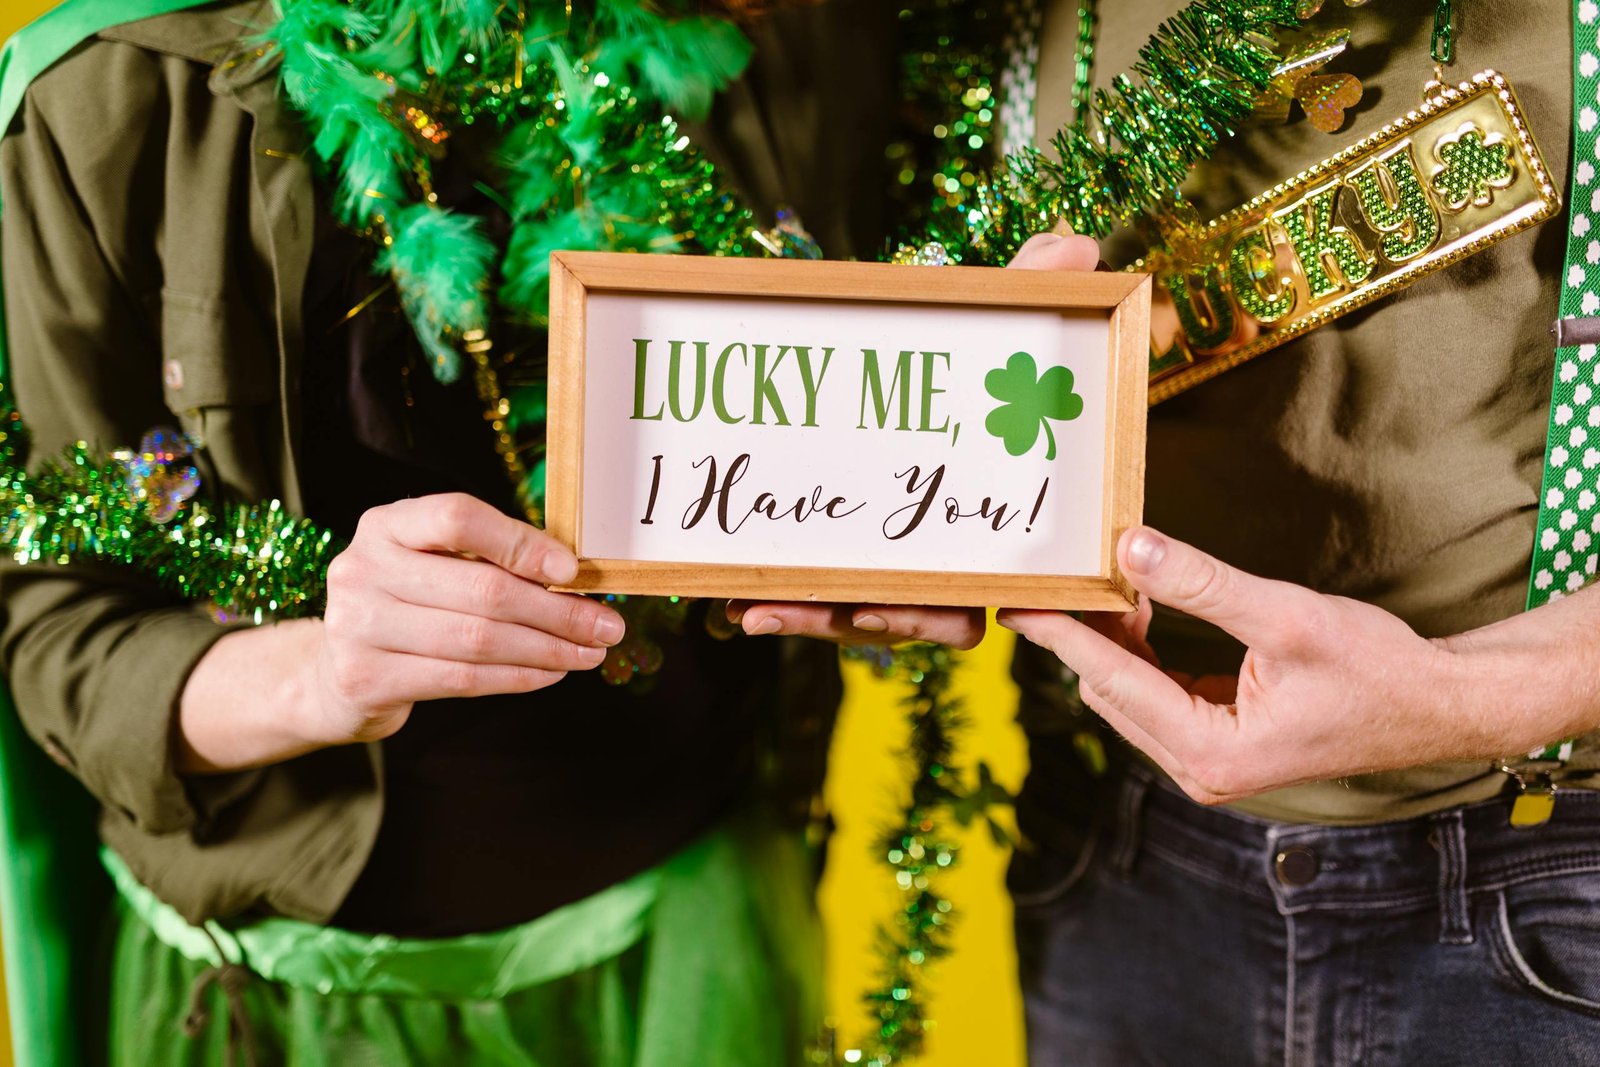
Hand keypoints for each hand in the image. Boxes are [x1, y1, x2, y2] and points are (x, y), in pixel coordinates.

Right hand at [309, 493, 623, 743]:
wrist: (335, 670)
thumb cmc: (408, 605)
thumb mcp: (434, 564)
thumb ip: (491, 558)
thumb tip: (577, 576)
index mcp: (386, 525)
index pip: (458, 517)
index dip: (521, 544)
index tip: (572, 570)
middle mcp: (363, 568)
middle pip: (481, 589)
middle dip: (557, 611)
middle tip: (607, 625)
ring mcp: (357, 625)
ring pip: (477, 640)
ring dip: (548, 649)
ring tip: (589, 652)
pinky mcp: (366, 678)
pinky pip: (462, 679)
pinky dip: (518, 676)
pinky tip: (551, 672)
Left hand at [725, 228, 1100, 652]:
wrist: (879, 380)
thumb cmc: (942, 373)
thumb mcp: (974, 335)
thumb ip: (1020, 295)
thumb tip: (1077, 244)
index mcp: (970, 538)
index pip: (972, 603)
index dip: (950, 614)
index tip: (935, 605)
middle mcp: (922, 567)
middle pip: (906, 622)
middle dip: (878, 623)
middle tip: (854, 608)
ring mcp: (867, 570)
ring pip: (845, 617)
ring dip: (810, 617)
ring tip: (761, 606)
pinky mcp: (815, 565)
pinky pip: (799, 600)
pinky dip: (771, 601)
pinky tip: (733, 597)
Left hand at [998, 526, 1492, 804]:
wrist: (1438, 706)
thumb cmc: (1376, 668)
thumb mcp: (1284, 615)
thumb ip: (1203, 584)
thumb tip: (1129, 549)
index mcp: (1211, 751)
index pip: (1109, 680)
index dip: (1058, 633)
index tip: (1013, 600)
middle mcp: (1200, 769)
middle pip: (1108, 692)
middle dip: (1082, 633)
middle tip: (1063, 573)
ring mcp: (1207, 764)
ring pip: (1128, 695)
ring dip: (1113, 641)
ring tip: (1111, 582)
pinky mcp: (1218, 746)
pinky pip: (1156, 697)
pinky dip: (1142, 654)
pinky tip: (1144, 609)